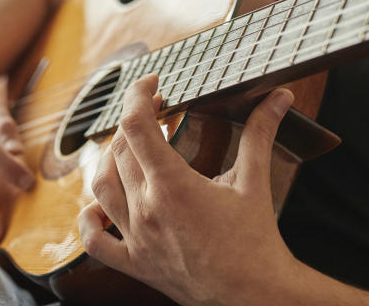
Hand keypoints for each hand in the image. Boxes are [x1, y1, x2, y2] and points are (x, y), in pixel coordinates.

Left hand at [78, 74, 297, 305]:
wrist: (255, 295)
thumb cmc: (256, 239)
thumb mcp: (255, 181)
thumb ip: (261, 132)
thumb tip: (279, 96)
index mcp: (173, 186)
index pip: (136, 125)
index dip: (138, 95)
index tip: (152, 83)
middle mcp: (146, 211)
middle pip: (119, 150)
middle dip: (134, 122)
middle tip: (155, 111)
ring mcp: (136, 239)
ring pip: (102, 186)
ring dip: (110, 158)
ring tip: (132, 146)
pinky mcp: (135, 264)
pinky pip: (95, 241)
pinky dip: (89, 219)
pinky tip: (98, 203)